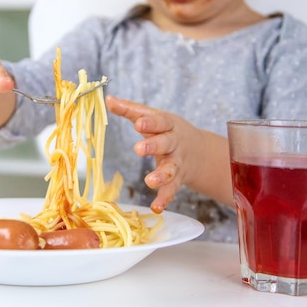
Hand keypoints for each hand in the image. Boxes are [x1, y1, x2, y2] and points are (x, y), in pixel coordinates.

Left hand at [105, 95, 207, 213]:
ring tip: (150, 182)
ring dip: (162, 176)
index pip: (160, 121)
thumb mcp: (152, 116)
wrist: (197, 150)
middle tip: (139, 149)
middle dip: (154, 146)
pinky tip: (157, 207)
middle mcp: (175, 144)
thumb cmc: (166, 130)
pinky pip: (172, 190)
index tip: (138, 124)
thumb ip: (130, 109)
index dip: (150, 122)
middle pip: (166, 144)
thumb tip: (108, 99)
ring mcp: (177, 163)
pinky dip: (165, 199)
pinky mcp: (177, 180)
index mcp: (167, 125)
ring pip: (171, 170)